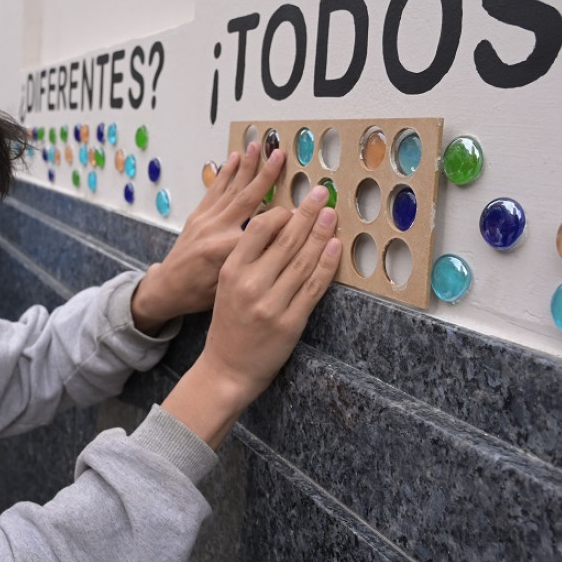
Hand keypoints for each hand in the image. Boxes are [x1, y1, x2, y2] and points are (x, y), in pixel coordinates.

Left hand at [131, 141, 284, 333]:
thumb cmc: (198, 294)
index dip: (286, 217)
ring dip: (246, 166)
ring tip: (258, 146)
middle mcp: (214, 230)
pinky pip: (215, 190)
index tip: (305, 202)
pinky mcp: (198, 215)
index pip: (263, 228)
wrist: (167, 289)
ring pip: (231, 189)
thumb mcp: (229, 287)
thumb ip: (252, 264)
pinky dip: (225, 173)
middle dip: (266, 175)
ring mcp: (205, 220)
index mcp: (224, 251)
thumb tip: (282, 246)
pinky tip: (234, 158)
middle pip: (247, 198)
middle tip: (281, 155)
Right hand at [161, 184, 341, 447]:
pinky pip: (314, 287)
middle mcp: (250, 285)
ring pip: (303, 261)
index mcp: (231, 271)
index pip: (259, 230)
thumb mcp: (226, 285)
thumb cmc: (228, 323)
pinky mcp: (291, 323)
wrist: (226, 368)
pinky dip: (327, 265)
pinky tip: (335, 246)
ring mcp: (271, 305)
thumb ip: (247, 257)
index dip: (281, 212)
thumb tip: (276, 225)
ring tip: (333, 214)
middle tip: (323, 193)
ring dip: (321, 233)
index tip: (296, 201)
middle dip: (308, 213)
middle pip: (286, 241)